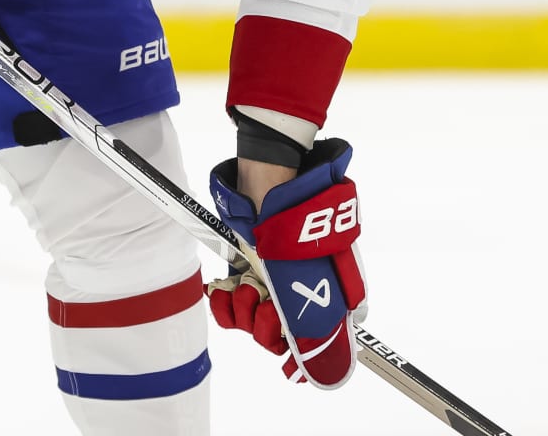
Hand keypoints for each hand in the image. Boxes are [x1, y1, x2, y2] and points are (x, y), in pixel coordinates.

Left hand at [208, 139, 366, 387]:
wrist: (269, 176)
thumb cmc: (299, 215)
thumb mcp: (313, 268)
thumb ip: (314, 315)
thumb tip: (319, 359)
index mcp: (323, 291)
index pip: (317, 341)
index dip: (305, 360)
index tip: (292, 371)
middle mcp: (295, 290)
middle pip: (278, 337)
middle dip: (267, 327)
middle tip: (267, 303)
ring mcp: (268, 280)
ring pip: (251, 323)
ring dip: (245, 310)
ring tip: (248, 286)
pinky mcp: (241, 269)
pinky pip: (229, 305)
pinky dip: (224, 302)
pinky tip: (224, 290)